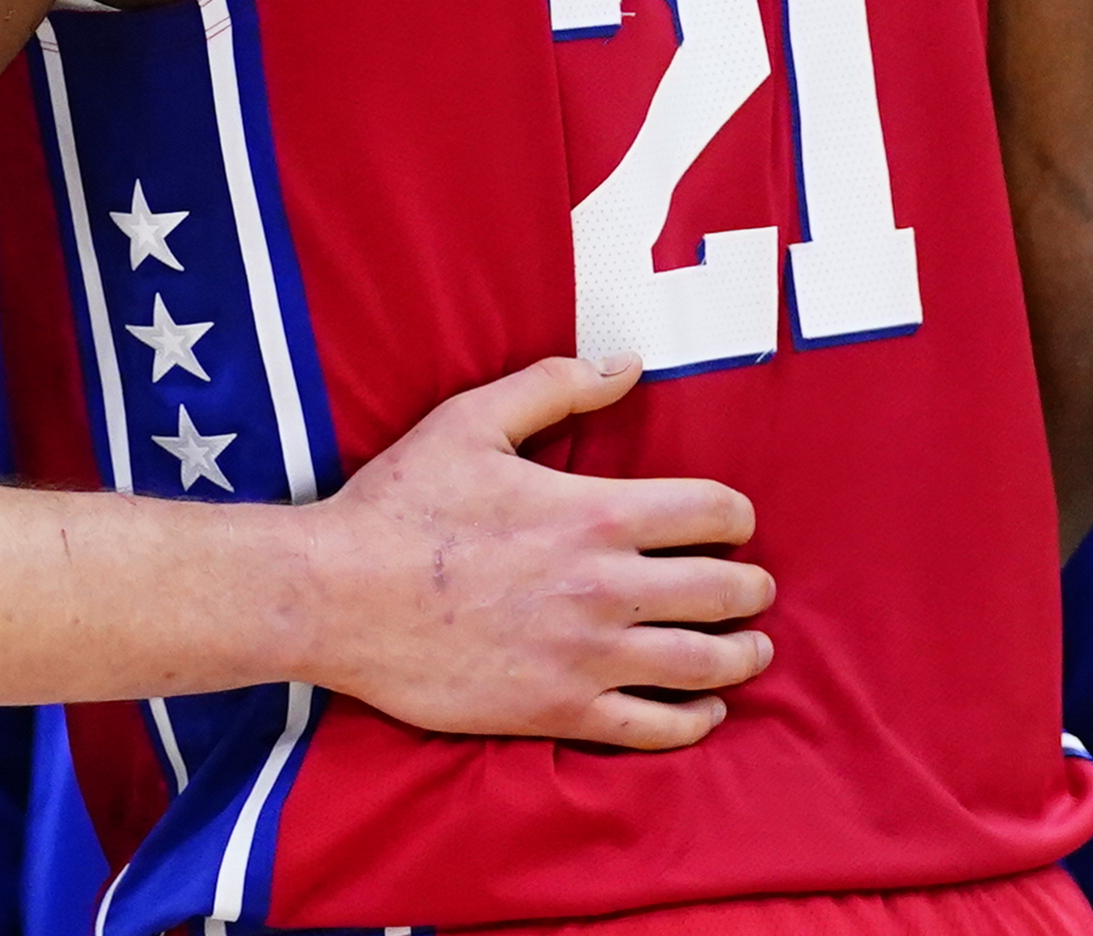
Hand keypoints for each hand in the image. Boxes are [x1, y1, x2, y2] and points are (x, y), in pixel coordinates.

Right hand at [293, 353, 771, 747]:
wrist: (337, 596)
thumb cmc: (401, 505)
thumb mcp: (470, 420)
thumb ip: (554, 386)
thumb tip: (626, 365)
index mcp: (594, 513)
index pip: (711, 512)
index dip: (735, 515)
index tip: (734, 521)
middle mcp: (607, 587)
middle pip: (723, 591)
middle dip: (751, 587)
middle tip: (755, 588)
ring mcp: (588, 656)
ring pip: (703, 663)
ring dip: (741, 655)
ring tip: (751, 649)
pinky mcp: (560, 709)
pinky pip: (654, 727)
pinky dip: (693, 720)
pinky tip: (703, 710)